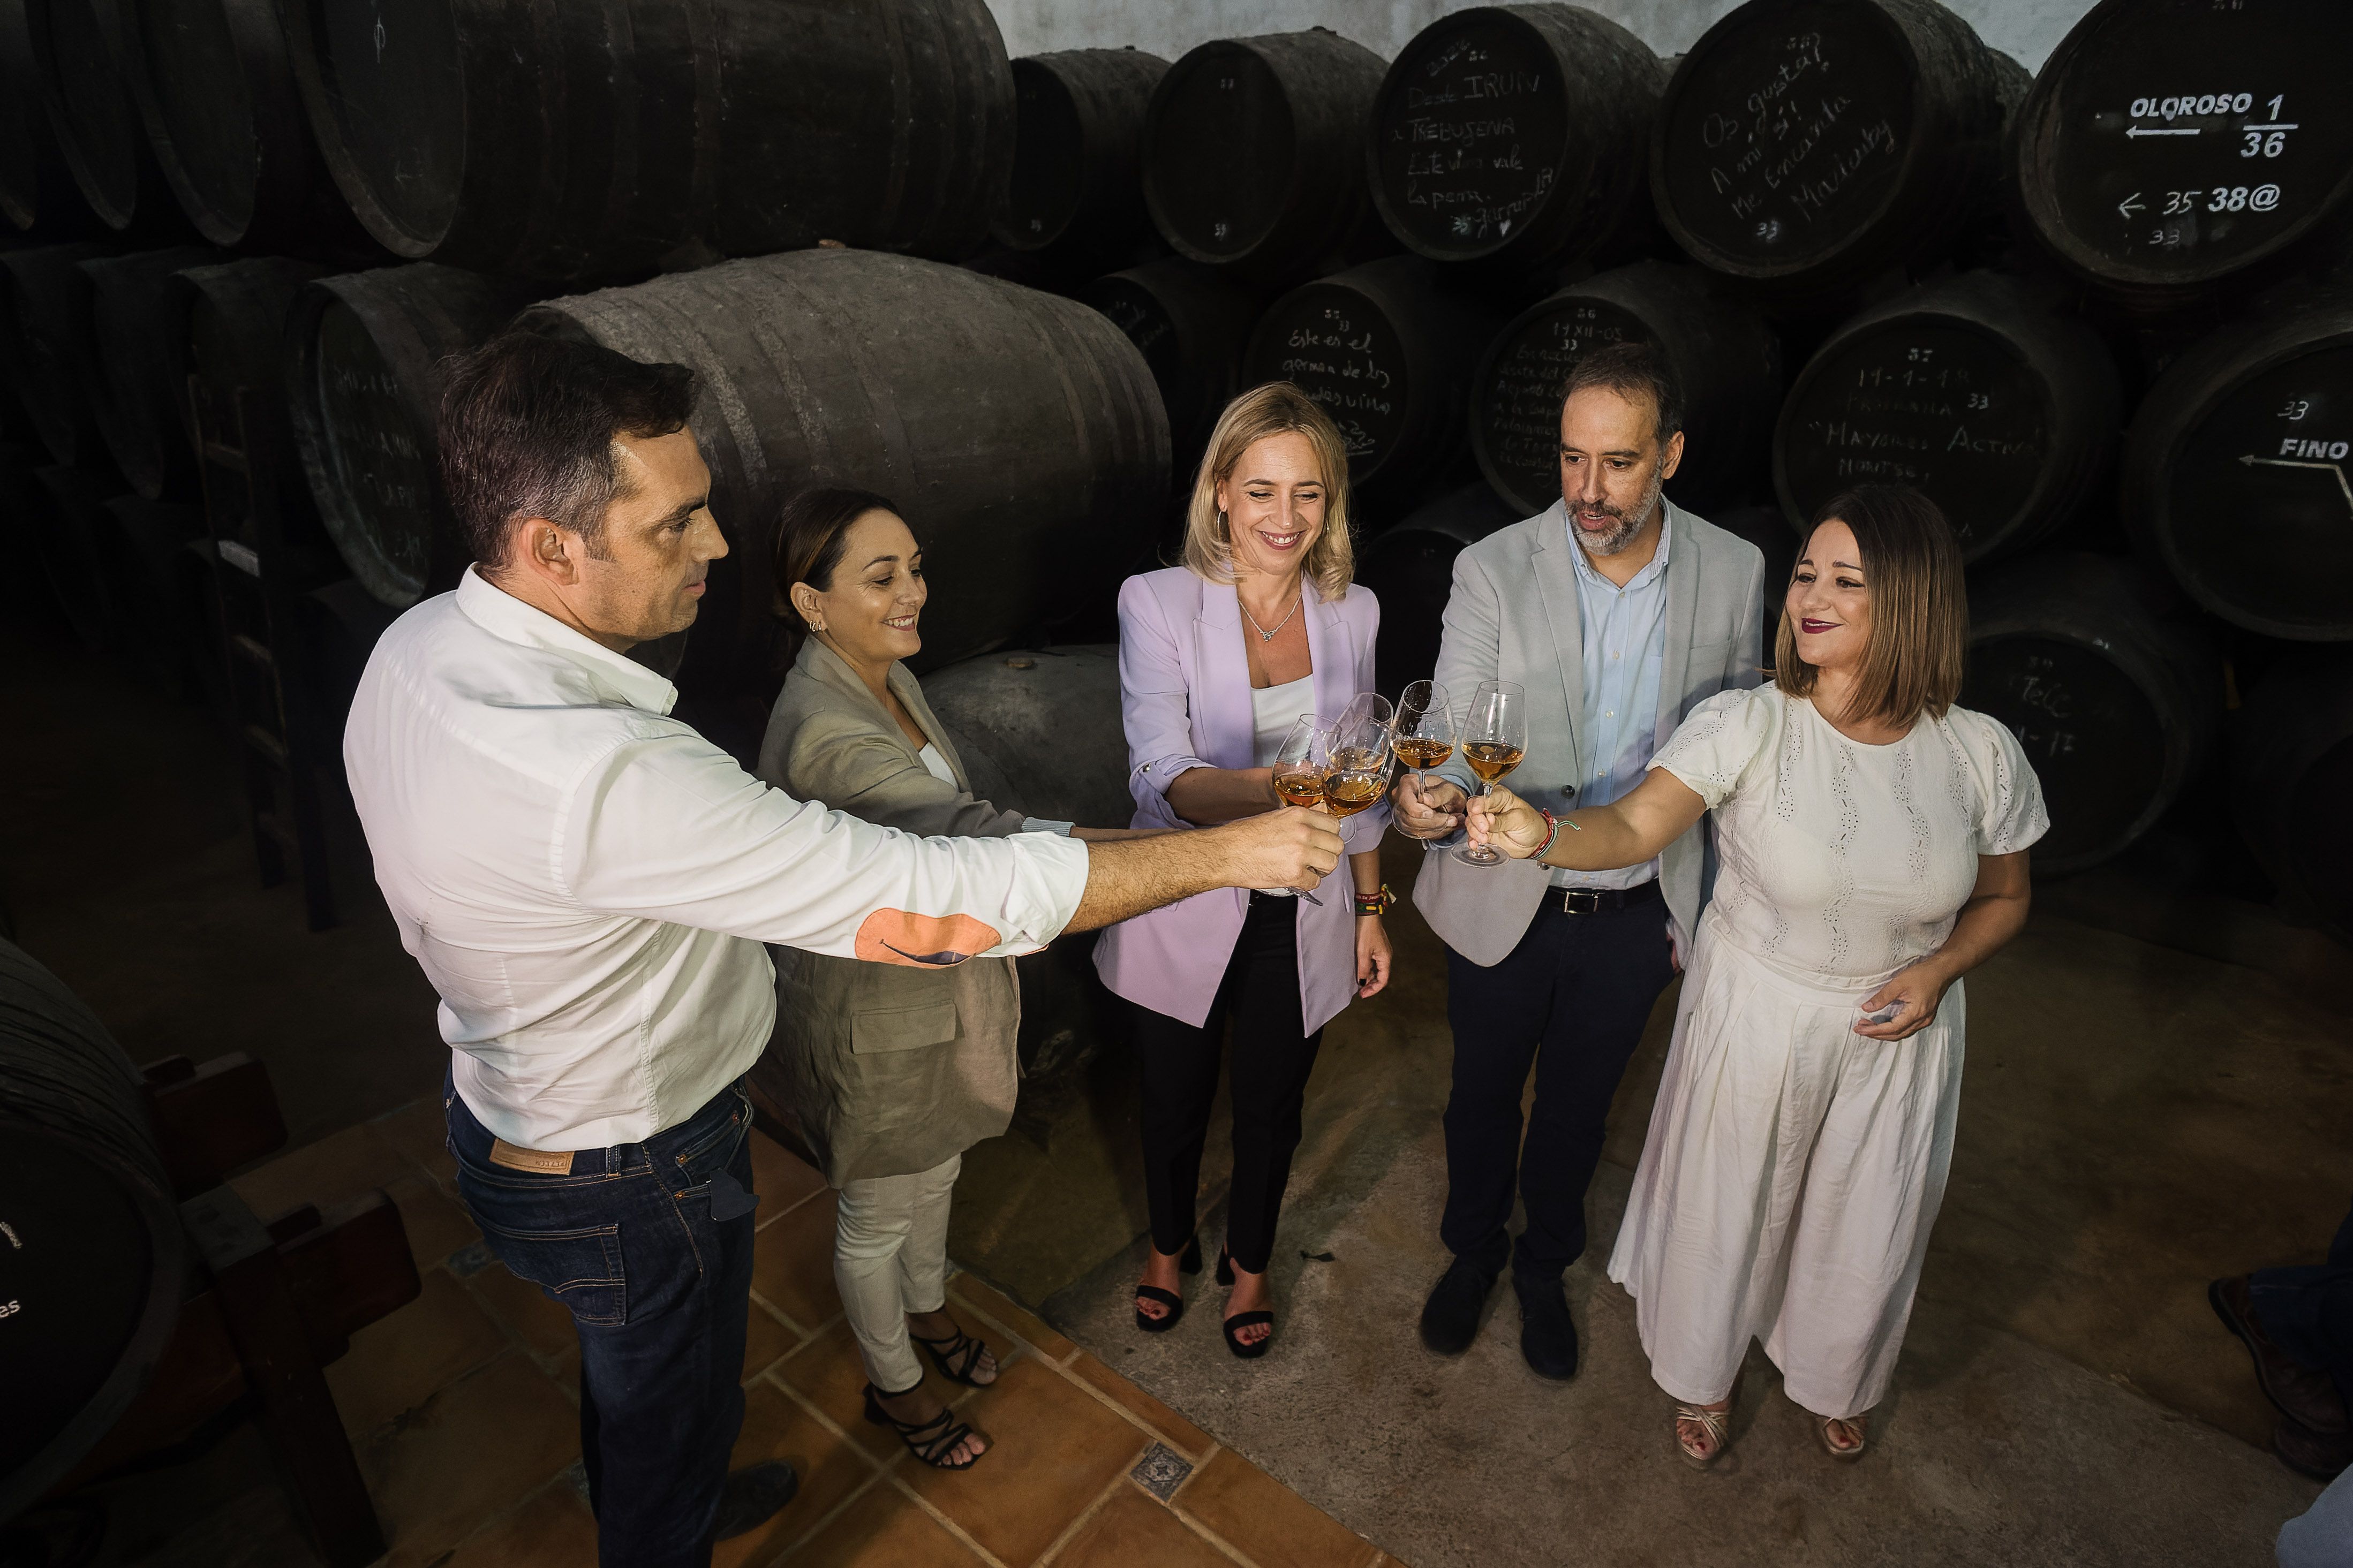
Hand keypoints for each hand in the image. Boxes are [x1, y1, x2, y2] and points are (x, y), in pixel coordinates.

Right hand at [1210, 806, 1343, 891]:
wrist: (1225, 853)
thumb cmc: (1244, 836)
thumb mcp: (1276, 816)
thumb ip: (1300, 819)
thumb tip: (1320, 816)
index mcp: (1299, 816)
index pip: (1334, 824)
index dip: (1329, 835)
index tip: (1323, 840)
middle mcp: (1304, 833)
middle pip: (1337, 845)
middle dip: (1328, 853)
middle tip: (1316, 857)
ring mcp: (1300, 854)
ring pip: (1331, 864)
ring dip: (1321, 869)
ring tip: (1307, 868)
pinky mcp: (1294, 875)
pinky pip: (1315, 882)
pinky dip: (1306, 883)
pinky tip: (1294, 877)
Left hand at [1355, 914, 1391, 997]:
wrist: (1367, 913)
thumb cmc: (1366, 930)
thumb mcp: (1362, 952)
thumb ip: (1363, 968)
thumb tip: (1362, 982)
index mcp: (1385, 958)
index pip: (1383, 980)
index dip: (1373, 989)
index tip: (1363, 994)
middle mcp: (1386, 956)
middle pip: (1380, 976)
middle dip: (1370, 985)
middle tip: (1360, 992)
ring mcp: (1381, 951)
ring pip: (1376, 970)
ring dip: (1368, 977)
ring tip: (1358, 983)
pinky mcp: (1376, 947)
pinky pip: (1373, 962)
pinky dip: (1367, 969)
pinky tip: (1359, 971)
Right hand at [1392, 774, 1465, 838]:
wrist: (1449, 800)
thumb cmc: (1446, 791)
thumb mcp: (1449, 789)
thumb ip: (1439, 795)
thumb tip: (1426, 799)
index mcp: (1409, 782)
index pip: (1405, 800)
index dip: (1418, 811)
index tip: (1433, 813)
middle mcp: (1401, 797)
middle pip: (1410, 818)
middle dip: (1433, 822)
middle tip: (1452, 819)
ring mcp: (1402, 811)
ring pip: (1414, 829)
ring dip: (1436, 828)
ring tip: (1451, 821)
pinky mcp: (1406, 824)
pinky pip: (1418, 834)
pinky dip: (1434, 832)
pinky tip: (1443, 825)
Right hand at [1464, 784, 1548, 859]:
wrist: (1535, 843)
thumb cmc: (1532, 825)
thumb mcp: (1520, 820)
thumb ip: (1502, 820)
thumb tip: (1488, 819)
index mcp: (1500, 797)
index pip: (1484, 798)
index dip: (1478, 804)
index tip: (1478, 812)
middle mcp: (1491, 807)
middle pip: (1473, 809)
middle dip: (1476, 820)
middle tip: (1484, 829)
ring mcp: (1486, 821)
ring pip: (1471, 823)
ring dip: (1474, 832)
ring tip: (1484, 839)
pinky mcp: (1484, 834)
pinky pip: (1473, 836)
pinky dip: (1472, 840)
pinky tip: (1476, 844)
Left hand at [1855, 960, 1952, 1039]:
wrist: (1942, 970)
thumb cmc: (1923, 974)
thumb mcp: (1899, 983)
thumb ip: (1882, 997)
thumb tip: (1866, 1008)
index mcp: (1916, 1014)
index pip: (1891, 1028)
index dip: (1874, 1030)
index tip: (1860, 1029)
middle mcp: (1922, 1021)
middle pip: (1896, 1034)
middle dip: (1877, 1034)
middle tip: (1860, 1029)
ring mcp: (1925, 1020)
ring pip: (1902, 1033)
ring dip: (1885, 1032)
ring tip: (1869, 1026)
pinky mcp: (1925, 1016)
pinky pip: (1907, 1028)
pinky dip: (1894, 1028)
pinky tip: (1884, 1023)